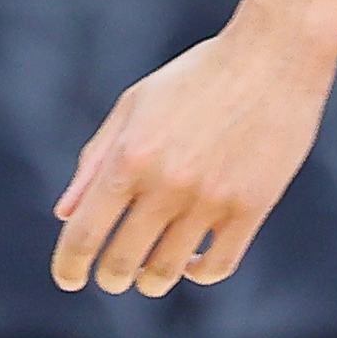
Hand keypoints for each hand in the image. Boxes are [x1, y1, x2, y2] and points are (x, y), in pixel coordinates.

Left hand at [52, 26, 333, 294]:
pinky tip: (191, 263)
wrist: (272, 57)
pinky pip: (217, 267)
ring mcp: (210, 199)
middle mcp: (166, 183)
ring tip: (148, 273)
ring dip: (151, 280)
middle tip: (112, 278)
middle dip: (111, 278)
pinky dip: (198, 274)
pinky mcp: (250, 209)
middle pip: (123, 261)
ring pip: (168, 271)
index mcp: (130, 155)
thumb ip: (95, 160)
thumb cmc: (195, 77)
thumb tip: (65, 214)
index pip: (85, 232)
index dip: (68, 266)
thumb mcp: (134, 106)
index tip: (68, 279)